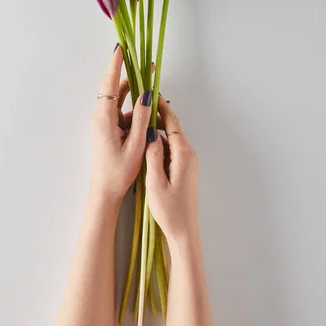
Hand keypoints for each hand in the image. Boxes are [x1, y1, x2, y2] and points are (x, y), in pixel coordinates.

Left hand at [90, 45, 151, 204]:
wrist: (105, 190)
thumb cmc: (119, 171)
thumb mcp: (136, 144)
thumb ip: (142, 118)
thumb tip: (146, 93)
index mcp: (104, 118)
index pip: (109, 84)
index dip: (115, 65)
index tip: (120, 48)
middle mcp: (101, 116)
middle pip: (112, 87)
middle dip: (125, 70)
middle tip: (137, 56)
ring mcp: (103, 122)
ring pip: (118, 99)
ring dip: (131, 89)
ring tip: (147, 78)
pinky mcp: (107, 128)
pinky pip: (120, 110)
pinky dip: (132, 106)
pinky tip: (146, 106)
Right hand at [145, 96, 198, 241]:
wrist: (184, 231)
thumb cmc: (170, 210)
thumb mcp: (155, 182)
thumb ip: (153, 155)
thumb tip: (149, 133)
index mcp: (183, 155)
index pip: (172, 123)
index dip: (162, 107)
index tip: (151, 94)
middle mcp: (188, 155)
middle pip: (171, 128)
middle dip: (156, 117)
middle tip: (138, 109)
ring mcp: (187, 162)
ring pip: (170, 139)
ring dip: (155, 131)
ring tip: (137, 125)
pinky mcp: (183, 169)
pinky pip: (170, 150)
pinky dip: (158, 144)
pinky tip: (145, 146)